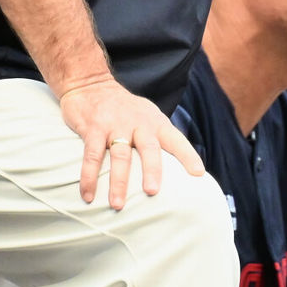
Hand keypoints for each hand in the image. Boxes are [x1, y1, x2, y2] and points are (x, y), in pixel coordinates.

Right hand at [59, 76, 205, 208]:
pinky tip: (88, 195)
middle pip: (149, 147)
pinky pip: (92, 155)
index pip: (175, 139)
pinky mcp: (93, 128)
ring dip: (118, 181)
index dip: (188, 155)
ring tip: (118, 204)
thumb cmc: (124, 109)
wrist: (90, 82)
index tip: (198, 173)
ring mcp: (115, 125)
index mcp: (155, 122)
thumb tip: (177, 171)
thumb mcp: (147, 116)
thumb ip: (159, 138)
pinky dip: (89, 177)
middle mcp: (138, 123)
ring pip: (120, 155)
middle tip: (152, 191)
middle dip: (151, 170)